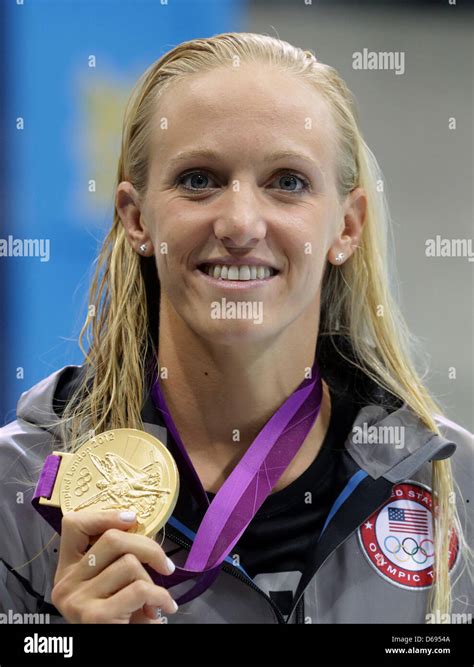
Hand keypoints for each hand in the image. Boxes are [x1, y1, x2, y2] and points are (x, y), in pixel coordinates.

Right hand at [51, 509, 177, 623]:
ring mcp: (78, 600)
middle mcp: (66, 583)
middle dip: (148, 547)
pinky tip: (164, 606)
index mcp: (67, 569)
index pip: (73, 525)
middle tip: (165, 564)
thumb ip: (117, 558)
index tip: (132, 519)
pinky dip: (160, 596)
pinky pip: (140, 589)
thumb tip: (142, 527)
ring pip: (129, 564)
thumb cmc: (118, 617)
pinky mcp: (95, 617)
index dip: (104, 515)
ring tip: (154, 597)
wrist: (113, 654)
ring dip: (152, 580)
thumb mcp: (111, 584)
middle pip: (112, 539)